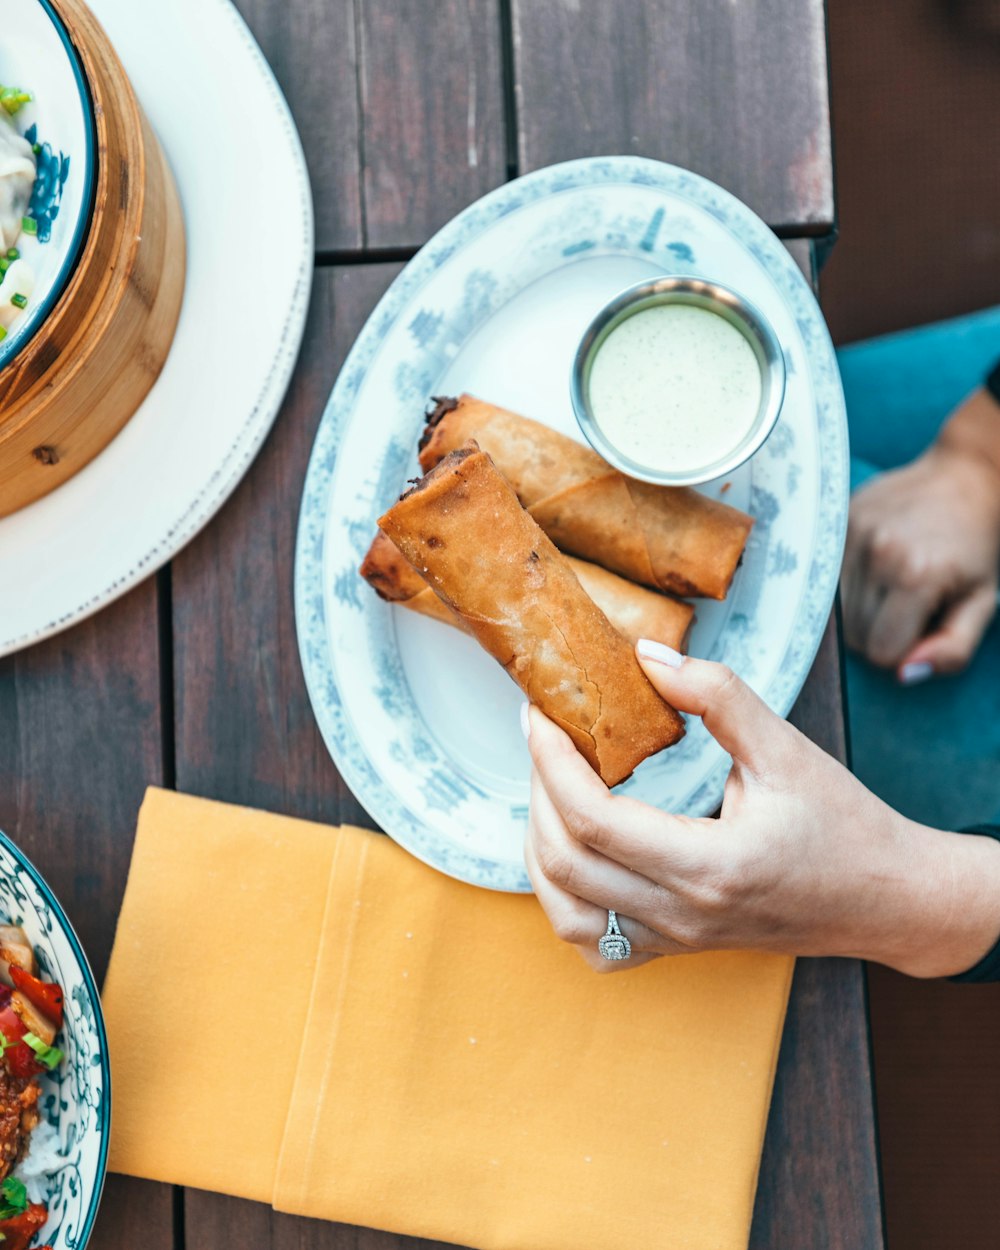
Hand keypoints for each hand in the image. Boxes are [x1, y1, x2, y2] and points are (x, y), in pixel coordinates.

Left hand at [523, 647, 999, 976]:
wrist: (889, 899)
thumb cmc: (844, 824)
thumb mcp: (786, 747)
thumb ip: (716, 694)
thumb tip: (645, 655)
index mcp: (710, 864)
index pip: (593, 819)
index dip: (551, 762)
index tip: (540, 714)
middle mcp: (683, 913)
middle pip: (566, 864)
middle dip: (537, 792)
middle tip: (543, 737)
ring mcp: (677, 940)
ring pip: (567, 913)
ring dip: (540, 848)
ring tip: (547, 789)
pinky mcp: (678, 949)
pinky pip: (597, 945)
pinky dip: (565, 902)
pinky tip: (571, 855)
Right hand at [842, 392, 999, 680]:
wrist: (965, 477)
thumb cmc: (976, 545)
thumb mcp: (982, 601)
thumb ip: (952, 647)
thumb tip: (905, 675)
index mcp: (917, 576)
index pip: (882, 653)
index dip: (902, 650)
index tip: (920, 626)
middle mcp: (877, 553)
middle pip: (853, 634)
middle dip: (878, 631)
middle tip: (906, 605)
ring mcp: (851, 534)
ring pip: (832, 610)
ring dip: (857, 608)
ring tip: (888, 584)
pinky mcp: (836, 522)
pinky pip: (823, 579)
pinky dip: (843, 584)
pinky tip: (870, 567)